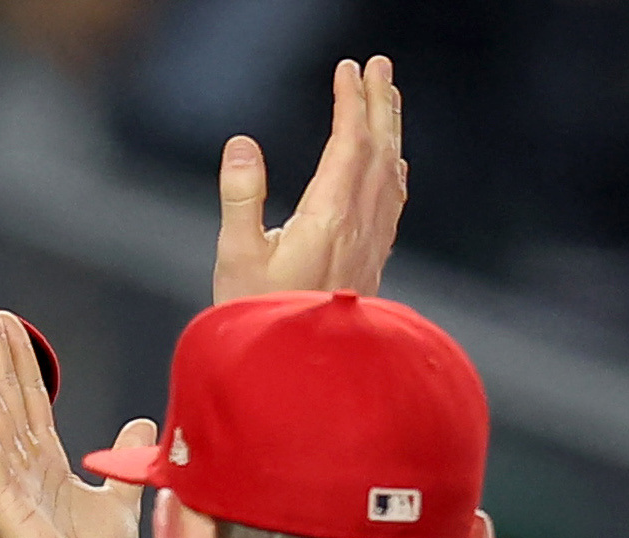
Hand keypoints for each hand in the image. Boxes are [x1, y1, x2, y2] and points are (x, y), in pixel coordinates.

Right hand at [0, 293, 150, 537]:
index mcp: (48, 463)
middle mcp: (25, 467)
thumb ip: (122, 459)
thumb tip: (140, 418)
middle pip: (4, 392)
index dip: (18, 353)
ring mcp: (13, 486)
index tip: (3, 316)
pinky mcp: (9, 509)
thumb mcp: (119, 502)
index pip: (30, 395)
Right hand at [211, 55, 406, 302]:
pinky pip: (391, 205)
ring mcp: (370, 249)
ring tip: (388, 101)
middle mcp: (359, 229)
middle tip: (379, 66)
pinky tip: (392, 168)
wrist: (296, 381)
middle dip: (379, 105)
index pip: (349, 144)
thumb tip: (243, 144)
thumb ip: (241, 197)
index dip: (351, 103)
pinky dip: (392, 172)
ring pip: (390, 176)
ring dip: (390, 133)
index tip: (347, 70)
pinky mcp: (370, 267)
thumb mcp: (235, 259)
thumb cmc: (258, 324)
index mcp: (328, 219)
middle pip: (378, 152)